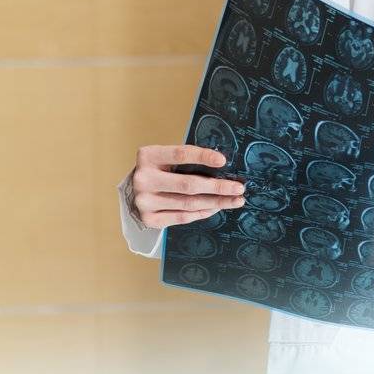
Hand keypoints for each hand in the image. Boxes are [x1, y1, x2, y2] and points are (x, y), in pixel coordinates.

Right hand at [130, 145, 244, 228]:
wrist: (133, 191)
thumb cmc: (159, 170)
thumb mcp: (167, 158)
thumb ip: (187, 160)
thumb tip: (223, 165)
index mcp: (148, 156)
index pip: (180, 154)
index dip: (203, 157)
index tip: (223, 161)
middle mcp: (143, 179)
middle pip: (188, 185)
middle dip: (218, 187)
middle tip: (239, 188)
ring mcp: (144, 201)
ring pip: (188, 204)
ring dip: (216, 202)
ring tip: (235, 200)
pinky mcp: (148, 219)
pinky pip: (182, 217)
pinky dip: (202, 212)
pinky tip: (216, 208)